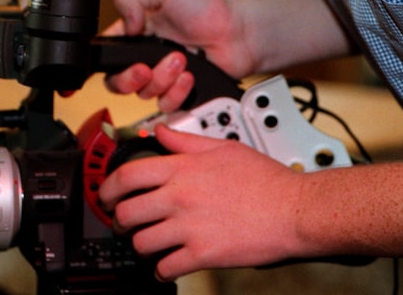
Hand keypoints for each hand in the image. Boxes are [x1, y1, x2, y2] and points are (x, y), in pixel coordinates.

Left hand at [99, 124, 305, 280]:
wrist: (295, 210)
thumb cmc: (266, 180)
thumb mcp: (223, 147)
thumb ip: (186, 140)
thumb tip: (160, 131)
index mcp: (182, 168)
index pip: (128, 174)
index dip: (109, 187)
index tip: (106, 195)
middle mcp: (180, 197)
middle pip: (127, 212)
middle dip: (119, 221)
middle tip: (123, 223)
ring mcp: (189, 226)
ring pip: (142, 242)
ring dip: (141, 246)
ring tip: (148, 244)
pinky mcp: (203, 254)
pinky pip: (166, 268)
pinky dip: (161, 271)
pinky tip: (166, 266)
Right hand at [103, 0, 254, 110]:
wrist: (238, 30)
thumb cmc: (204, 6)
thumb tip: (124, 24)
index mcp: (134, 32)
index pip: (105, 52)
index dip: (101, 60)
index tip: (111, 61)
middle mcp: (144, 56)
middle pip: (116, 82)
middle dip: (128, 79)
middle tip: (145, 68)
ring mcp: (161, 76)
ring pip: (143, 93)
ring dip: (162, 78)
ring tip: (181, 59)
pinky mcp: (178, 92)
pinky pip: (166, 103)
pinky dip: (177, 91)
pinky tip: (189, 75)